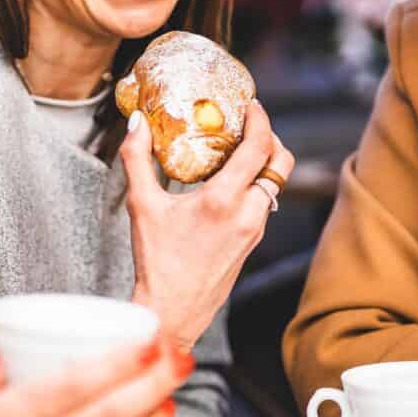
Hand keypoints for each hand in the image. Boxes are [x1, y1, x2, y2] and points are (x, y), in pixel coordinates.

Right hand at [121, 100, 294, 350]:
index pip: (259, 147)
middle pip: (281, 163)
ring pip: (275, 184)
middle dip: (271, 138)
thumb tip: (136, 123)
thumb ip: (137, 159)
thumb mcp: (142, 206)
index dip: (261, 119)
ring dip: (264, 163)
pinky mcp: (252, 242)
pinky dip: (256, 185)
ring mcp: (255, 230)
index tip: (251, 104)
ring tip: (237, 152)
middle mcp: (248, 213)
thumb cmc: (157, 262)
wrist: (173, 312)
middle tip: (250, 126)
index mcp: (224, 200)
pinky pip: (265, 203)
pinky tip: (229, 185)